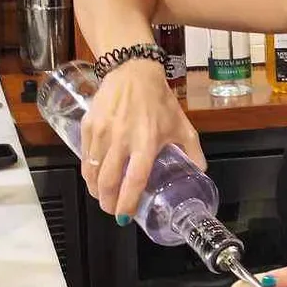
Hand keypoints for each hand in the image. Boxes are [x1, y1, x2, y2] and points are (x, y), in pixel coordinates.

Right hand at [80, 60, 205, 218]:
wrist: (133, 71)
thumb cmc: (159, 99)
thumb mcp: (181, 125)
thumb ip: (192, 150)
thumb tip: (201, 171)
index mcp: (146, 143)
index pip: (134, 180)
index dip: (128, 201)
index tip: (125, 216)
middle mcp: (122, 140)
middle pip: (108, 180)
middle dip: (107, 201)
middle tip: (111, 209)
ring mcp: (103, 132)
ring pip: (92, 170)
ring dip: (95, 188)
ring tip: (101, 195)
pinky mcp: (89, 125)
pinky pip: (85, 155)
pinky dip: (88, 170)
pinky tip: (93, 175)